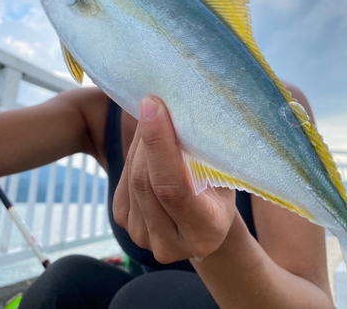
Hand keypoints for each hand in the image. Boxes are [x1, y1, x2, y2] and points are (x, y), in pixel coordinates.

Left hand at [113, 96, 235, 263]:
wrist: (205, 221)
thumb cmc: (221, 190)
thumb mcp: (223, 174)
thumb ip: (201, 154)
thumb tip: (173, 109)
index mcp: (205, 231)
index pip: (173, 188)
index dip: (159, 145)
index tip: (153, 106)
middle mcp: (171, 244)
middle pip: (146, 181)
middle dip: (147, 137)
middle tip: (153, 101)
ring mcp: (143, 237)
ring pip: (132, 178)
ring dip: (140, 142)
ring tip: (154, 118)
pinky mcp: (125, 223)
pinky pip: (123, 180)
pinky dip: (134, 153)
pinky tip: (146, 141)